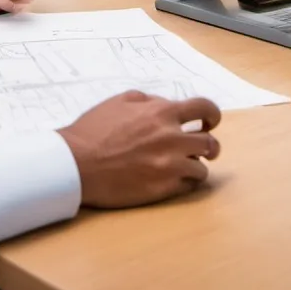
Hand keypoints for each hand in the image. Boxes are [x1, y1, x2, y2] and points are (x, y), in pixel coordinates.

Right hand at [56, 92, 221, 207]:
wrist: (78, 163)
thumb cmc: (94, 130)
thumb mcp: (120, 101)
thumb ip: (148, 101)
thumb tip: (164, 106)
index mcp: (162, 113)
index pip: (204, 108)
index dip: (212, 115)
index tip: (209, 122)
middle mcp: (172, 138)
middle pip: (210, 143)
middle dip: (208, 145)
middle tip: (200, 148)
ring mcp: (170, 165)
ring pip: (203, 168)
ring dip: (194, 165)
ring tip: (181, 166)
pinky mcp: (164, 188)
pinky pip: (189, 186)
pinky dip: (184, 182)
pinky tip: (171, 178)